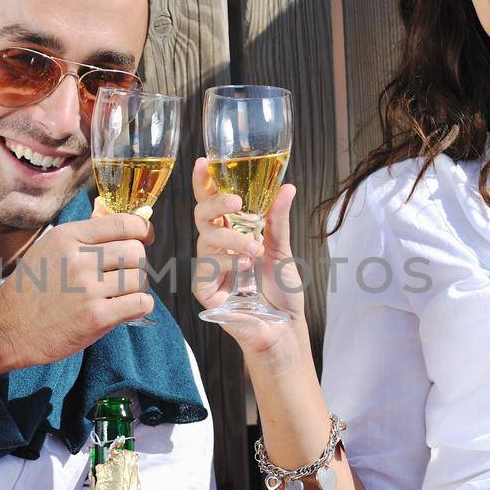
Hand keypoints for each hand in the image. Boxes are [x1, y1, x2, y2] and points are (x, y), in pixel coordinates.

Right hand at [0, 213, 153, 368]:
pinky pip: (140, 304)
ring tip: (122, 294)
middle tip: (125, 275)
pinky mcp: (95, 317)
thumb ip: (83, 239)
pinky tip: (126, 309)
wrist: (6, 328)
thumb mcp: (49, 250)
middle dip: (136, 263)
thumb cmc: (30, 289)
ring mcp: (87, 289)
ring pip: (140, 278)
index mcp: (68, 237)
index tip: (146, 237)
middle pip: (135, 251)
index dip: (142, 230)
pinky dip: (140, 306)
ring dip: (137, 287)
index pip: (123, 223)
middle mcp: (79, 259)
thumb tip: (124, 227)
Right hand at [190, 157, 305, 355]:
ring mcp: (209, 267)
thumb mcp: (282, 250)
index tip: (203, 161)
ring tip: (254, 251)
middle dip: (216, 204)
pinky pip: (206, 268)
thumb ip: (277, 220)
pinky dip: (226, 264)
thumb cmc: (282, 292)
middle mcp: (218, 247)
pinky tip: (244, 270)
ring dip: (231, 240)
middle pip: (202, 215)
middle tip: (237, 203)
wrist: (284, 328)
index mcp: (233, 232)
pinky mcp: (205, 289)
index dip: (205, 183)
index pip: (213, 203)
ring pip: (205, 239)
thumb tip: (287, 188)